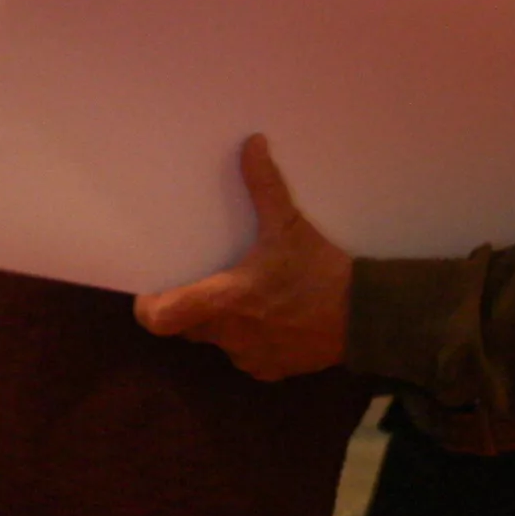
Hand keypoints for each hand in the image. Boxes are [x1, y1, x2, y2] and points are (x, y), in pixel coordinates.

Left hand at [135, 137, 350, 381]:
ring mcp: (249, 358)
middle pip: (188, 327)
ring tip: (248, 298)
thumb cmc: (320, 271)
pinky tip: (274, 320)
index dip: (148, 307)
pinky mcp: (271, 372)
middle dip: (193, 307)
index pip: (160, 319)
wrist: (366, 318)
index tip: (153, 290)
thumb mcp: (289, 224)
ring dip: (225, 323)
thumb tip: (251, 143)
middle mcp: (229, 336)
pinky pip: (246, 357)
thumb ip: (264, 186)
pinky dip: (252, 340)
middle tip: (208, 281)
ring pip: (218, 341)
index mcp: (224, 301)